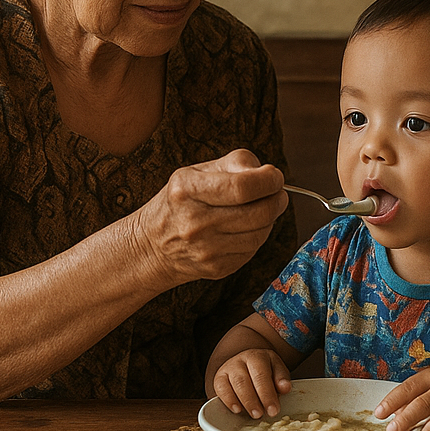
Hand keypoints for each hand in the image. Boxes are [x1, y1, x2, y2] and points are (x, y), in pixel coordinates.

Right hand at [129, 149, 287, 288]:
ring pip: (261, 232)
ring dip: (270, 218)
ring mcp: (206, 249)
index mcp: (187, 190)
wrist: (153, 245)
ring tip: (260, 208)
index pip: (242, 186)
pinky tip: (245, 227)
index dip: (268, 180)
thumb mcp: (199, 171)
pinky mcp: (217, 267)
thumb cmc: (182, 201)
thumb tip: (268, 174)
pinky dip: (257, 235)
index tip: (274, 176)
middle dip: (276, 198)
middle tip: (276, 192)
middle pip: (260, 212)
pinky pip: (253, 249)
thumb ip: (236, 163)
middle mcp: (194, 222)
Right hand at [212, 348, 291, 418]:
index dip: (267, 393)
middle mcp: (241, 360)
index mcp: (258, 356)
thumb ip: (281, 378)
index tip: (273, 410)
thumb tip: (285, 388)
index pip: (262, 374)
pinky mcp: (219, 377)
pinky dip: (228, 400)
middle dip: (255, 400)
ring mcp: (228, 368)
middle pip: (246, 380)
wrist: (248, 362)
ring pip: (234, 384)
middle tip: (262, 415)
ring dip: (245, 402)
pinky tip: (237, 410)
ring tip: (254, 414)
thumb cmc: (264, 370)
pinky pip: (220, 389)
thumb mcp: (276, 369)